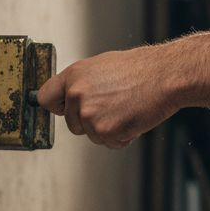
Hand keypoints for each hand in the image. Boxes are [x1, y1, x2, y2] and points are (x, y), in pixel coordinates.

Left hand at [36, 47, 178, 148]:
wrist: (164, 76)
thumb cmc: (139, 69)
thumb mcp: (101, 67)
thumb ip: (81, 84)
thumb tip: (69, 98)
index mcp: (73, 76)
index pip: (45, 98)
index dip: (57, 106)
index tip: (64, 110)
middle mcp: (76, 95)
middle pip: (72, 123)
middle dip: (90, 121)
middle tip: (114, 107)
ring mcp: (88, 114)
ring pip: (91, 135)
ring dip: (108, 129)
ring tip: (126, 109)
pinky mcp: (103, 131)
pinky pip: (109, 143)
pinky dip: (122, 137)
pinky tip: (133, 118)